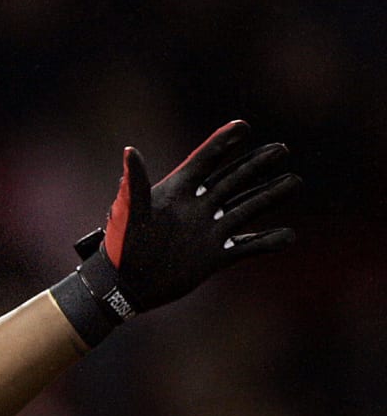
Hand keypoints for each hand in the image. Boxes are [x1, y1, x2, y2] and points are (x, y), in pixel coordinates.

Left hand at [51, 121, 300, 345]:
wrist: (123, 289)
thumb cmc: (120, 248)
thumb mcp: (129, 214)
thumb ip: (135, 183)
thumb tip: (130, 150)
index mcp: (178, 193)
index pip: (204, 161)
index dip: (222, 143)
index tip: (243, 126)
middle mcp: (198, 208)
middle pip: (233, 180)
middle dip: (257, 164)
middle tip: (281, 149)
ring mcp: (209, 232)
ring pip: (247, 208)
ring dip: (270, 195)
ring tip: (294, 182)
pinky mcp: (214, 258)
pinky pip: (247, 248)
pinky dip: (267, 242)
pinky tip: (288, 235)